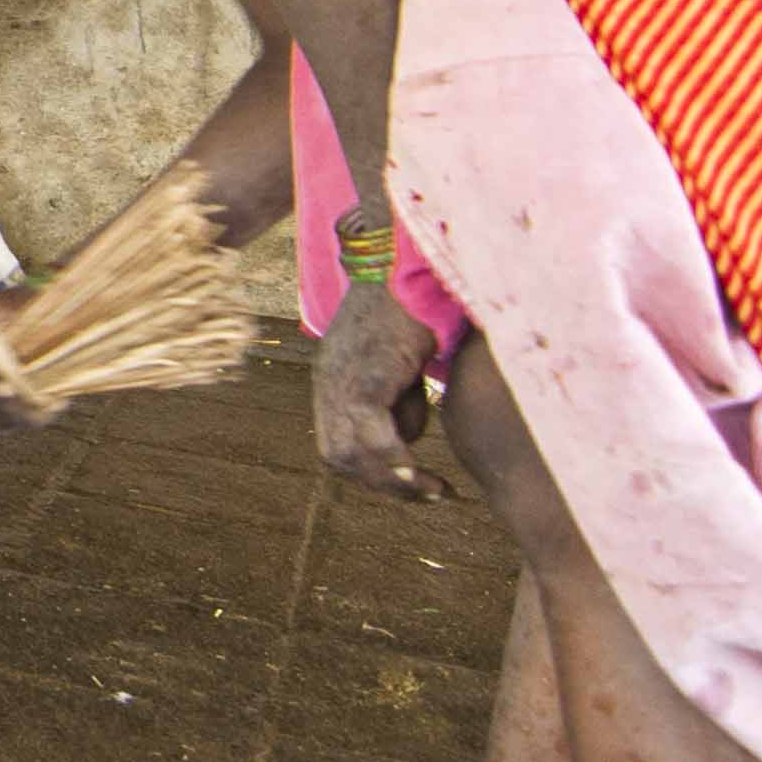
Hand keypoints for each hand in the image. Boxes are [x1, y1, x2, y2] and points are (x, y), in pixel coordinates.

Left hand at [313, 285, 446, 499]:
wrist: (407, 267)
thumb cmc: (411, 309)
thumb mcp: (398, 362)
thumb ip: (397, 398)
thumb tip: (407, 440)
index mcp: (331, 379)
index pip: (335, 445)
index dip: (369, 473)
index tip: (408, 485)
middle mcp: (328, 382)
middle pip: (337, 457)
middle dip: (382, 485)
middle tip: (426, 495)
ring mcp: (343, 380)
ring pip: (351, 452)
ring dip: (391, 480)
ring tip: (432, 488)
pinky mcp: (368, 375)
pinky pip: (372, 432)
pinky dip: (394, 460)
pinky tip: (421, 473)